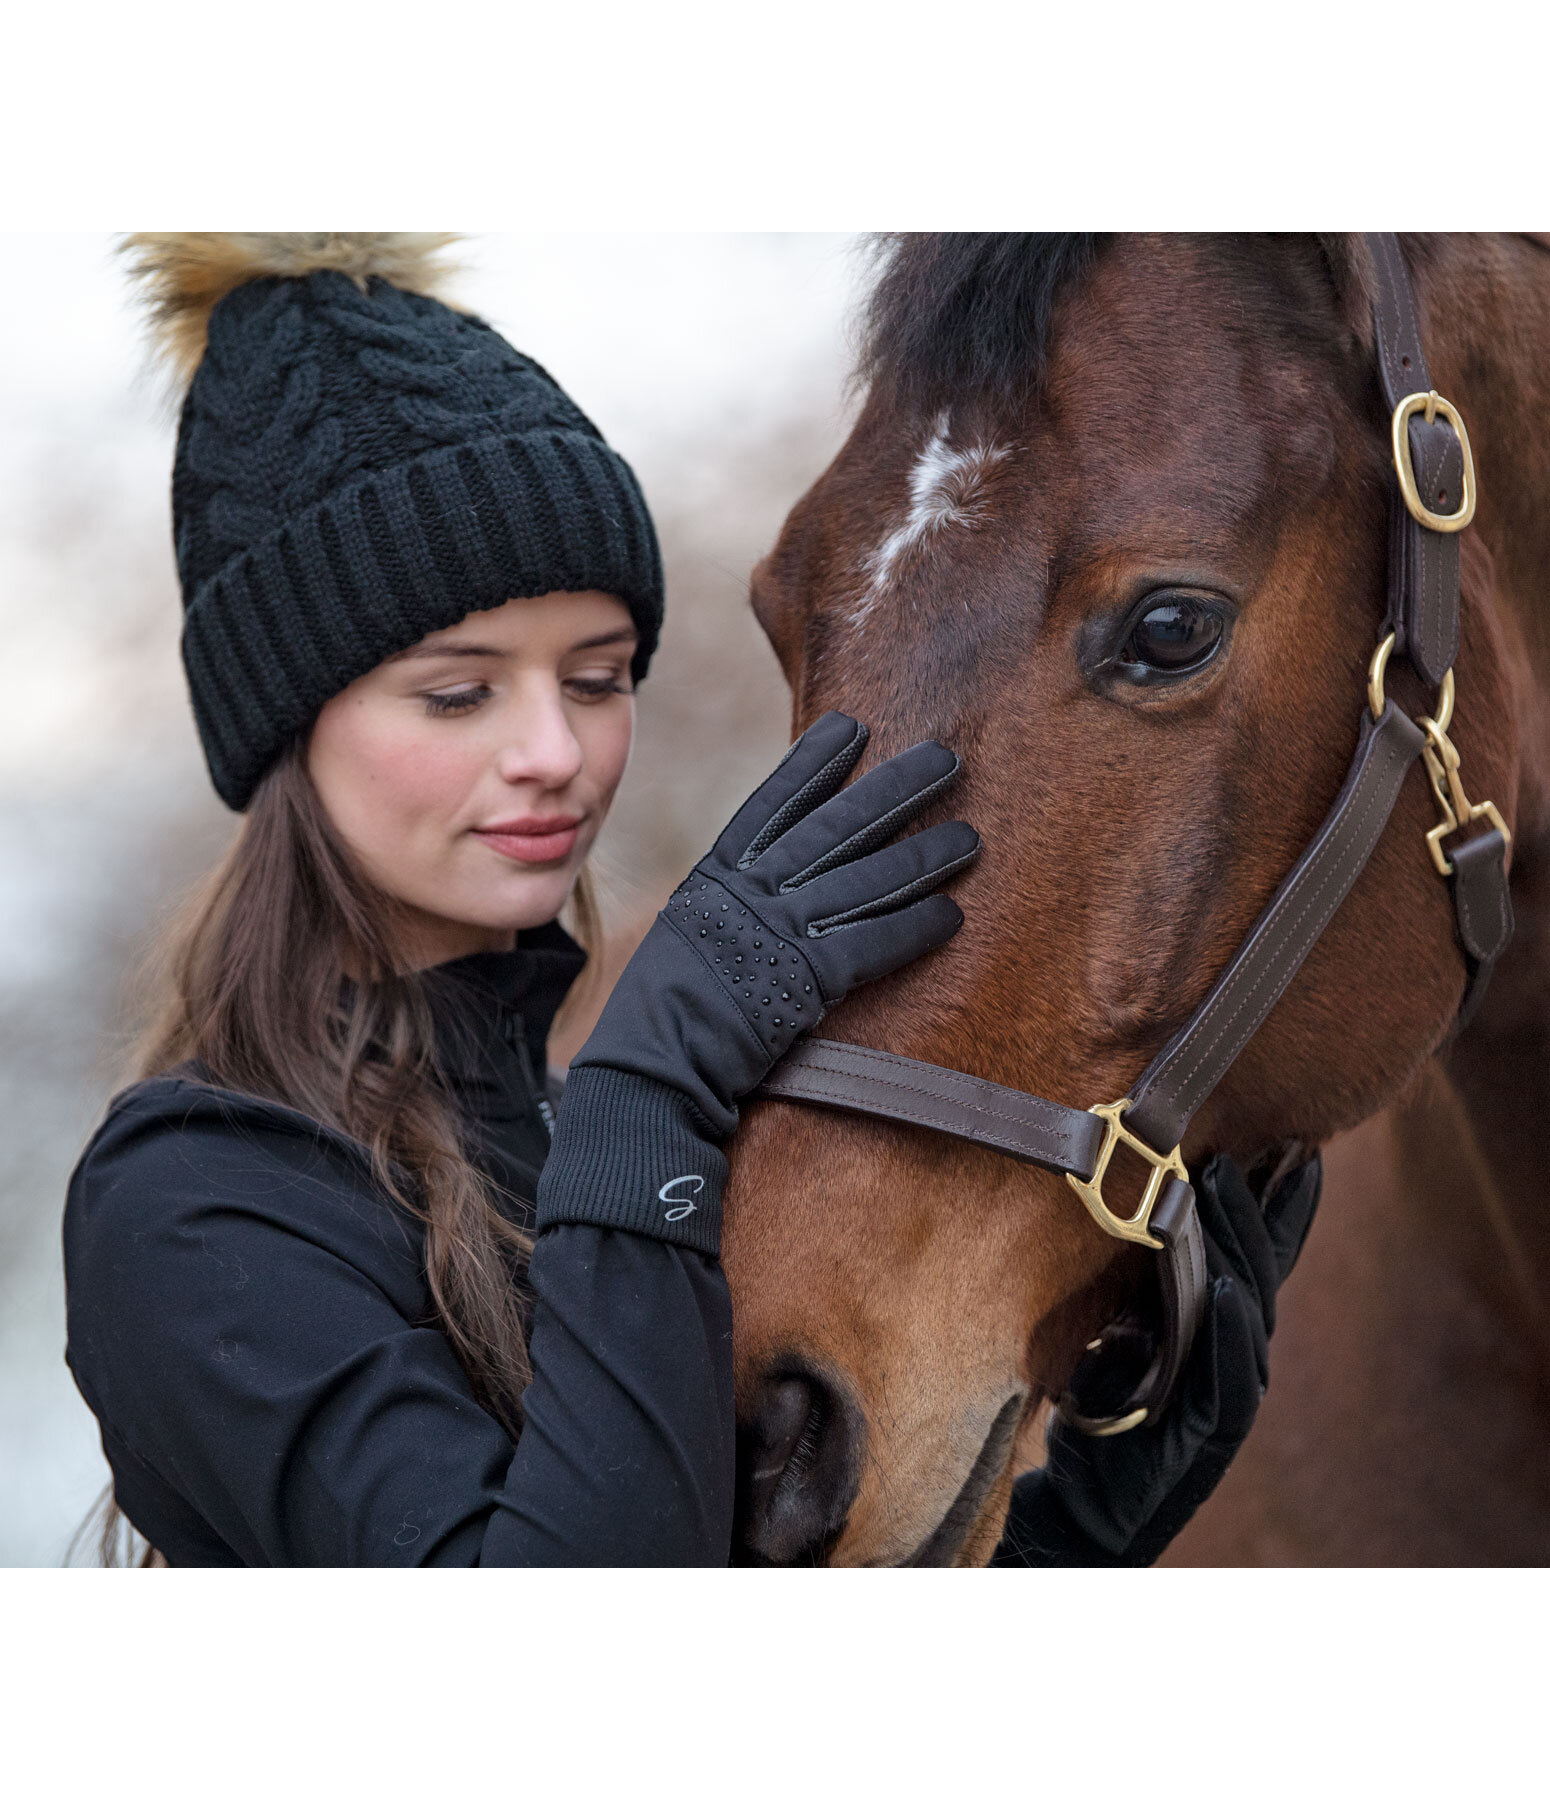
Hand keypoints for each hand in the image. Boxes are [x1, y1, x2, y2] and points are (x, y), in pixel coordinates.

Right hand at [572, 711, 979, 1136]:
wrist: (651, 1065)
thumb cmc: (660, 1013)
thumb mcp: (685, 934)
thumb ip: (726, 904)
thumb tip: (761, 882)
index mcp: (718, 877)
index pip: (775, 803)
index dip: (816, 763)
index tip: (854, 729)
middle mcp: (751, 893)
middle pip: (836, 827)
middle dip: (895, 790)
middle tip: (944, 759)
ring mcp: (778, 933)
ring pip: (866, 881)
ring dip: (924, 857)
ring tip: (970, 837)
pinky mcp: (803, 982)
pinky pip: (870, 946)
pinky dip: (913, 929)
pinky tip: (951, 915)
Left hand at [991, 1151, 1321, 1566]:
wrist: (1069, 1522)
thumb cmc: (1088, 1427)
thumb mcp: (1107, 1342)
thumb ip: (1136, 1292)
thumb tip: (1136, 1216)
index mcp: (1208, 1339)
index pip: (1251, 1264)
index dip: (1278, 1211)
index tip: (1295, 1147)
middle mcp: (1225, 1369)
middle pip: (1260, 1280)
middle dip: (1270, 1214)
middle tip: (1282, 1147)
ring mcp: (1216, 1409)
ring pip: (1249, 1322)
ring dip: (1249, 1253)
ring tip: (1244, 1189)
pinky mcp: (1197, 1450)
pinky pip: (1227, 1388)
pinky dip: (1234, 1338)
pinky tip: (1237, 1293)